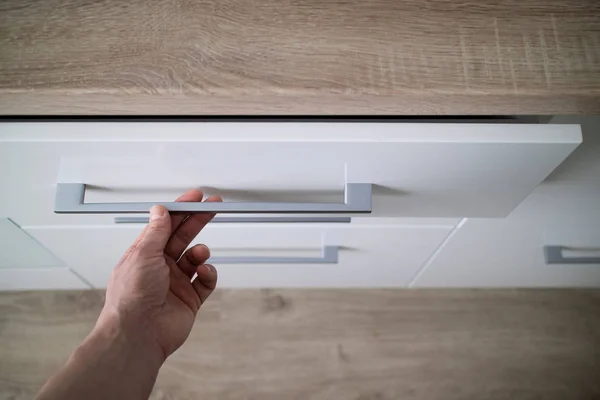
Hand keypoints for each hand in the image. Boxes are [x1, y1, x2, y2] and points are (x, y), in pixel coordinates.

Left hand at [97, 189, 221, 360]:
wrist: (139, 334)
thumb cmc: (132, 296)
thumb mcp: (142, 254)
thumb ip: (156, 231)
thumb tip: (160, 210)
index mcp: (145, 254)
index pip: (165, 225)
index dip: (180, 209)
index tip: (195, 197)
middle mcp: (160, 267)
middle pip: (183, 237)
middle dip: (198, 221)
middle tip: (213, 206)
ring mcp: (176, 283)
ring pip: (196, 258)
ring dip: (201, 252)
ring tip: (200, 254)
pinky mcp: (190, 299)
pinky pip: (205, 280)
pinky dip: (208, 274)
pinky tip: (204, 272)